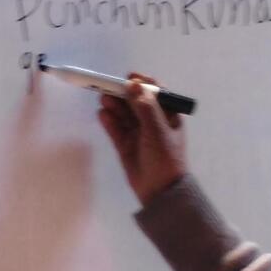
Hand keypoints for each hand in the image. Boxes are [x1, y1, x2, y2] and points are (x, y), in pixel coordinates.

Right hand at [97, 77, 189, 205]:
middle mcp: (152, 121)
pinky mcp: (125, 145)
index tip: (128, 78)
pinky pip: (116, 129)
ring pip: (123, 114)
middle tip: (108, 88)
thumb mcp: (158, 129)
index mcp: (168, 115)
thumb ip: (145, 106)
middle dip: (122, 93)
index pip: (155, 91)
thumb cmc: (165, 158)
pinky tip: (103, 115)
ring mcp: (138, 133)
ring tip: (104, 100)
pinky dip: (109, 121)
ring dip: (114, 105)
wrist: (160, 192)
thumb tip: (133, 83)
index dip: (142, 83)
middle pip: (135, 101)